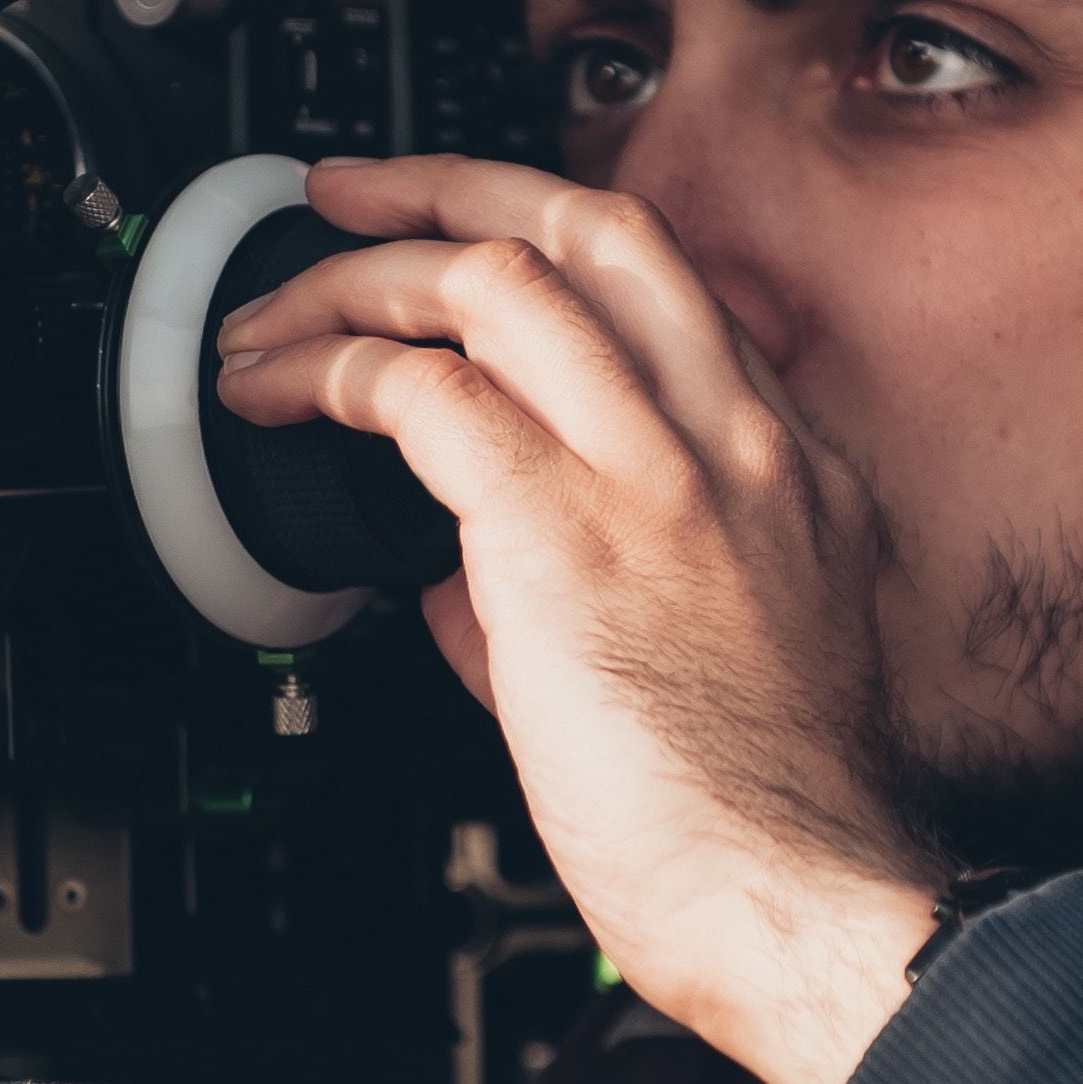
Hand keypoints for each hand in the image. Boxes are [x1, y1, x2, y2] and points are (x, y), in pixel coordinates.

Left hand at [212, 155, 943, 1083]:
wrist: (805, 898)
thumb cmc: (762, 819)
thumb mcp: (714, 658)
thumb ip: (584, 589)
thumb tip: (457, 576)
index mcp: (780, 463)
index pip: (655, 285)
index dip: (535, 238)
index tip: (456, 241)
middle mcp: (734, 439)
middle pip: (587, 229)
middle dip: (448, 185)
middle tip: (352, 193)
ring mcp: (657, 474)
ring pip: (495, 279)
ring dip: (356, 278)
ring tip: (276, 316)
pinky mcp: (566, 531)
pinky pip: (427, 392)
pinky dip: (335, 375)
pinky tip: (283, 399)